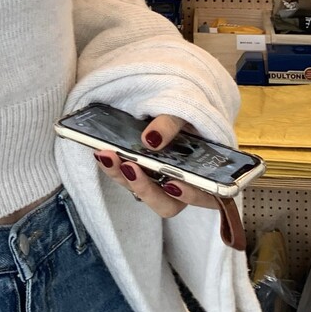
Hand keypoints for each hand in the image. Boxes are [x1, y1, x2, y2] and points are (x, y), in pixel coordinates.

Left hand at [92, 113, 219, 218]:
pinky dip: (114, 167)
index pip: (207, 196)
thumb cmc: (189, 113)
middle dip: (146, 188)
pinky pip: (127, 179)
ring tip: (107, 155)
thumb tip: (151, 140)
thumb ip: (172, 123)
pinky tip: (102, 152)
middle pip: (168, 204)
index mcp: (208, 175)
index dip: (191, 195)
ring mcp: (160, 183)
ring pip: (142, 193)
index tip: (173, 183)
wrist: (174, 107)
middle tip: (131, 167)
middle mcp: (185, 187)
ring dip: (123, 177)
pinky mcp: (140, 175)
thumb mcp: (184, 111)